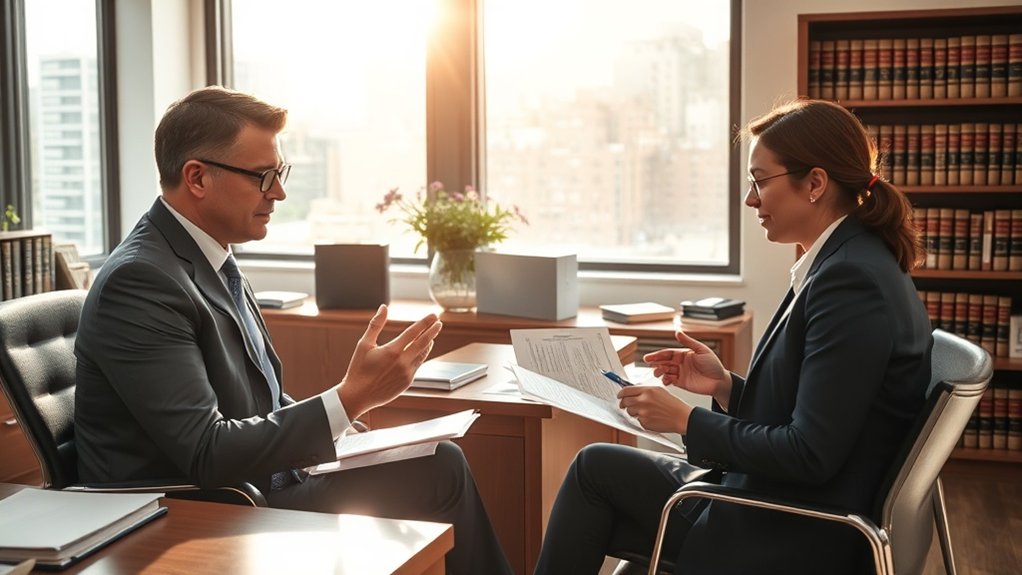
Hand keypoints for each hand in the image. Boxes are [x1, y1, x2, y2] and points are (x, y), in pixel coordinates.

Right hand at [337, 305, 441, 419]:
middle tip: (439, 323)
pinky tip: (422, 351)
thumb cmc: (358, 369)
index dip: (425, 323)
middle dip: (433, 331)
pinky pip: (418, 365)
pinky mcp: (407, 382)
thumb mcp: (364, 344)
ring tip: (432, 336)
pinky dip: (421, 356)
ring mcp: (407, 373)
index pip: (414, 332)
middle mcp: (402, 362)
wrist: (358, 396)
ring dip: (428, 343)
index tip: (433, 316)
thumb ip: (375, 324)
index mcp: (392, 351)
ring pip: (422, 354)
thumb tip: (384, 308)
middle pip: (424, 342)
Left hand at [617, 385, 691, 433]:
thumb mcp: (659, 391)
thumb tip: (632, 392)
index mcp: (647, 391)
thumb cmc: (673, 405)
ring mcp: (643, 413)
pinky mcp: (645, 423)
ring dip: (633, 412)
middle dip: (623, 404)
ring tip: (645, 411)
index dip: (621, 393)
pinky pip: (637, 421)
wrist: (682, 417)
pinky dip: (641, 420)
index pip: (626, 390)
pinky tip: (651, 417)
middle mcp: (643, 401)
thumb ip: (644, 390)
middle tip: (625, 405)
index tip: (619, 395)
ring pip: (630, 412)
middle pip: (625, 401)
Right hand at [643, 329, 729, 403]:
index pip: (667, 353)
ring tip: (657, 372)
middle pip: (664, 362)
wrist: (720, 381)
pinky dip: (665, 380)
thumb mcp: (701, 350)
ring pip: (665, 371)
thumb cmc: (713, 365)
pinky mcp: (681, 383)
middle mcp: (680, 363)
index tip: (648, 357)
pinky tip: (664, 380)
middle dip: (655, 363)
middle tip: (649, 364)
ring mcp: (680, 373)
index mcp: (683, 354)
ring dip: (659, 371)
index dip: (657, 355)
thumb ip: (688, 342)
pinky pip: (669, 381)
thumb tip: (677, 331)